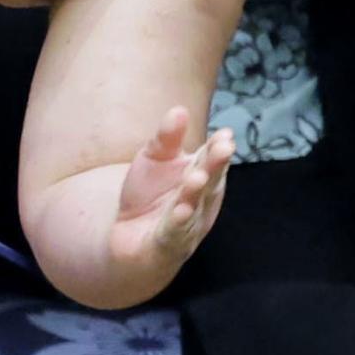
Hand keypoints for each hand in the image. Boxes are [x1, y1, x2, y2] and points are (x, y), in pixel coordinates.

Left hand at [109, 109, 232, 294]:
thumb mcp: (154, 159)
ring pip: (194, 206)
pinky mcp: (169, 244)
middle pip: (211, 180)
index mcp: (202, 174)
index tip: (225, 134)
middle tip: (223, 148)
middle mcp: (201, 198)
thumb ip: (166, 137)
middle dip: (216, 165)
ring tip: (196, 177)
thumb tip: (179, 110)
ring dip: (196, 193)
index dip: (219, 147)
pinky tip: (180, 211)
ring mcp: (189, 223)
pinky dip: (178, 223)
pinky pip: (175, 233)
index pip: (212, 158)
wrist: (129, 237)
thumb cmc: (149, 194)